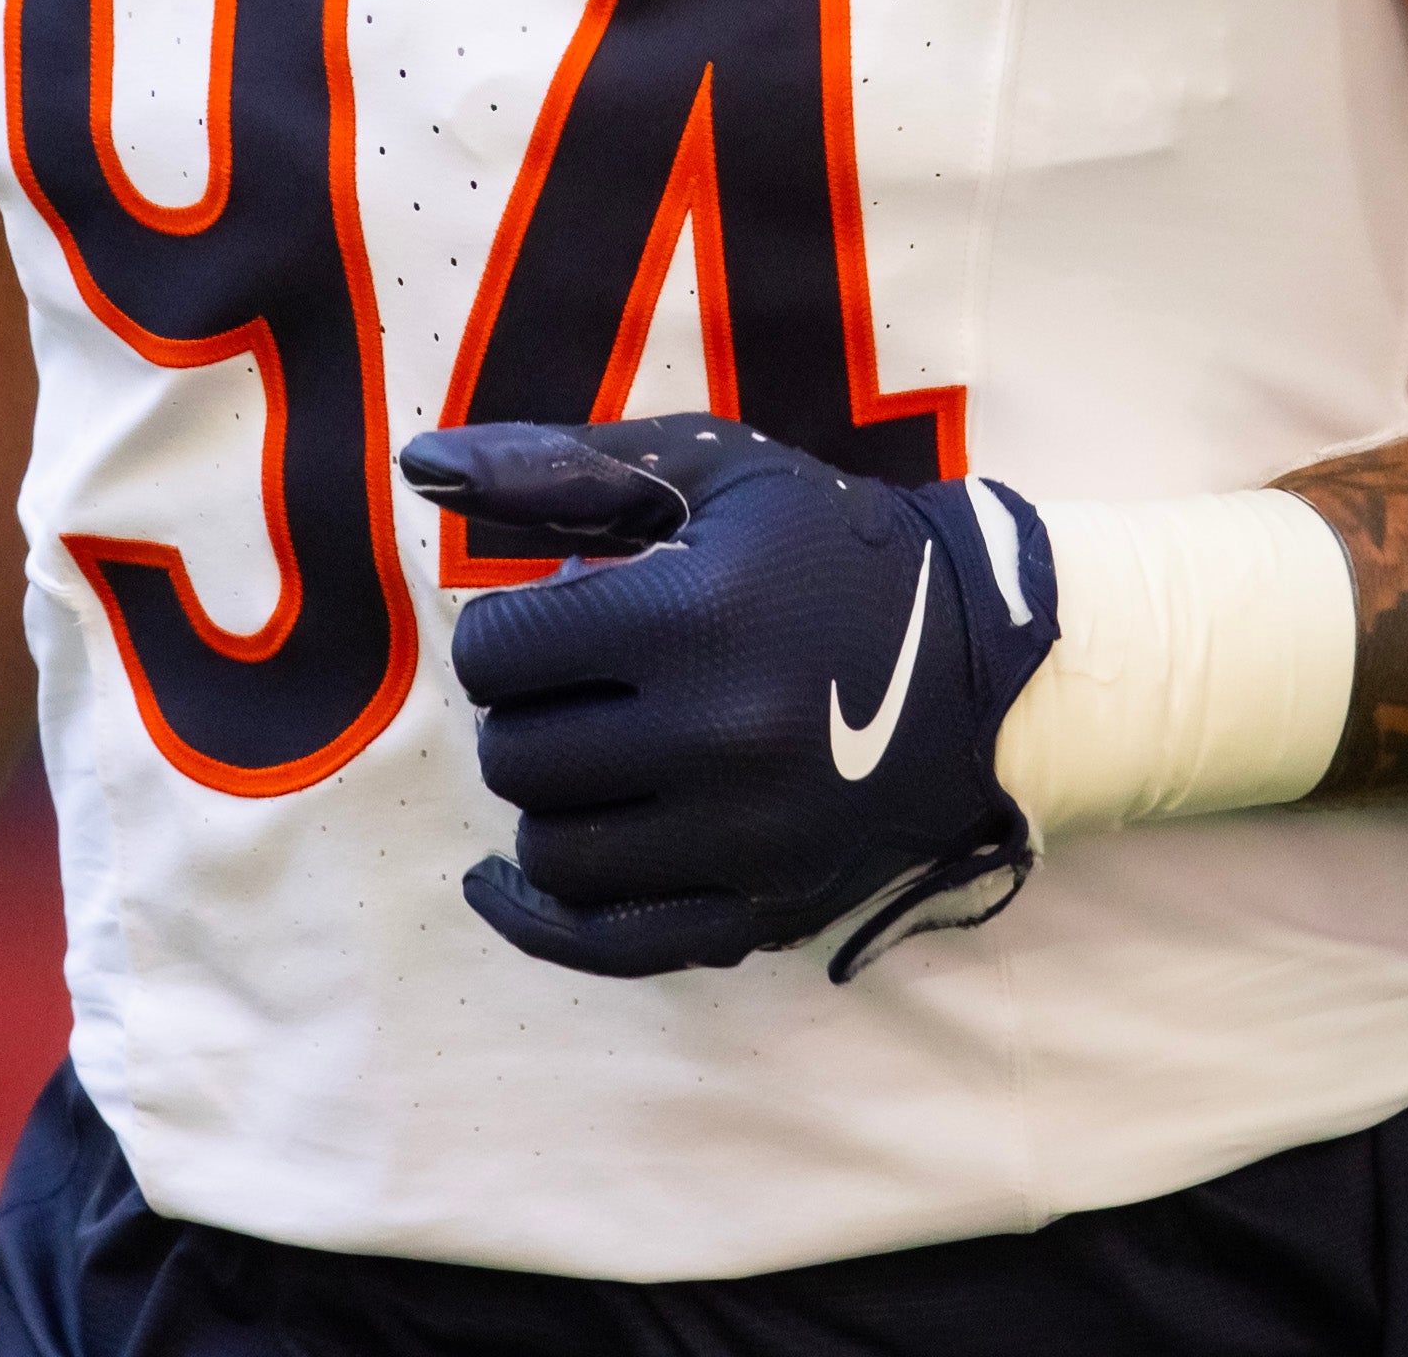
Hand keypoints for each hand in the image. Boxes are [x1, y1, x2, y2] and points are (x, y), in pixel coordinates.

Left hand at [395, 414, 1060, 980]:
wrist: (987, 658)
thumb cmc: (828, 547)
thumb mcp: (710, 471)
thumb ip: (558, 464)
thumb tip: (421, 464)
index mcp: (696, 618)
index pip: (499, 654)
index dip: (507, 633)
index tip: (552, 622)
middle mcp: (717, 737)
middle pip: (515, 756)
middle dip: (525, 713)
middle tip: (577, 687)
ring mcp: (743, 839)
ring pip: (550, 851)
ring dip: (547, 799)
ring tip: (593, 753)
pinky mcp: (765, 909)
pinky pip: (608, 943)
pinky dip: (538, 917)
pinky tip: (503, 882)